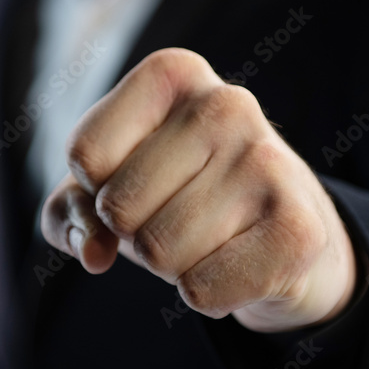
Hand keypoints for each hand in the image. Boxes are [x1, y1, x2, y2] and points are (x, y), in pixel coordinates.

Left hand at [40, 48, 356, 331]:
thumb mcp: (107, 187)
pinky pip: (202, 290)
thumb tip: (93, 252)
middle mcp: (227, 103)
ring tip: (211, 237)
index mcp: (175, 74)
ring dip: (172, 266)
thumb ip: (69, 212)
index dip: (97, 190)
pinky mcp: (299, 228)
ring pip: (159, 253)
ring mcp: (269, 162)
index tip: (140, 180)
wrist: (283, 232)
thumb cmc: (179, 196)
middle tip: (178, 216)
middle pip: (118, 209)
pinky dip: (207, 295)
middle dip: (135, 233)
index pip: (85, 155)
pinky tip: (237, 264)